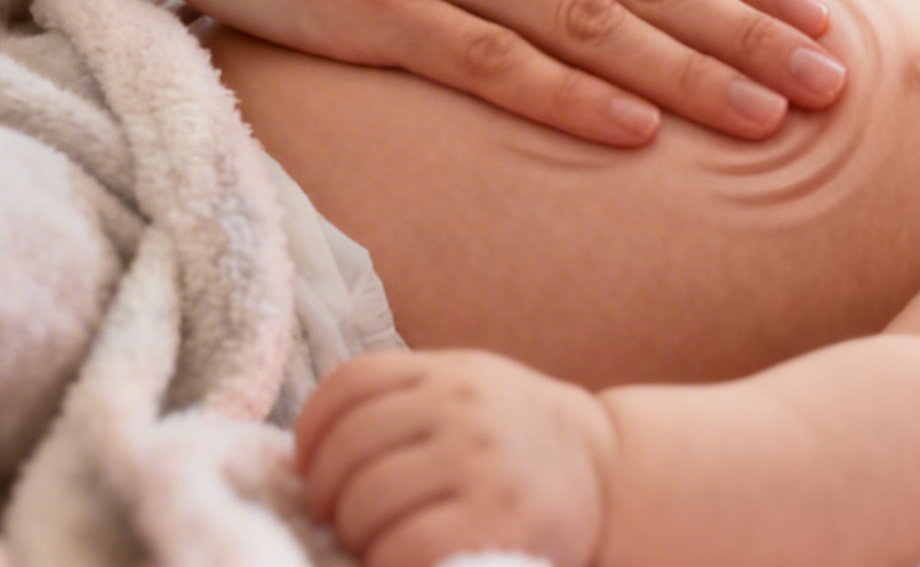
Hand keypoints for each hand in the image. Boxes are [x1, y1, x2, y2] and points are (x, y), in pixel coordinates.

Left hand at [295, 351, 612, 566]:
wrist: (612, 475)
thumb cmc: (523, 440)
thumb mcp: (472, 389)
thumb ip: (407, 401)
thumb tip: (314, 450)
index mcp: (449, 373)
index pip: (350, 385)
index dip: (311, 429)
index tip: (307, 465)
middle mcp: (461, 409)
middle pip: (348, 448)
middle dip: (326, 493)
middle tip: (337, 516)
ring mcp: (478, 464)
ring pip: (366, 500)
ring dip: (352, 532)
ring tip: (369, 540)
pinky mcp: (494, 521)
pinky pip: (405, 545)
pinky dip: (384, 559)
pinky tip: (396, 559)